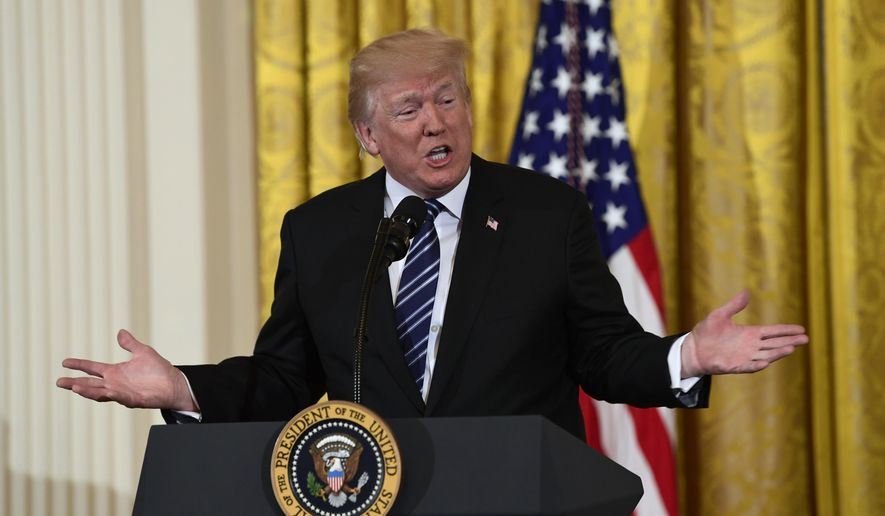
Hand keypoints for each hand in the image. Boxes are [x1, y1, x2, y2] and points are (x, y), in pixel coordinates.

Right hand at [56, 329, 197, 410]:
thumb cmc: (158, 370)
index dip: (79, 365)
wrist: (173, 383)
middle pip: (90, 384)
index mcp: (115, 372)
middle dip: (74, 383)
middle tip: (59, 382)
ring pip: (100, 393)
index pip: (92, 368)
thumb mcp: (142, 352)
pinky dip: (111, 394)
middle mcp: (115, 383)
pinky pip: (119, 397)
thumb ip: (130, 344)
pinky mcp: (132, 399)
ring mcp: (122, 392)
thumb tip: (120, 332)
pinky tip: (105, 391)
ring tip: (74, 387)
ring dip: (87, 391)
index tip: (64, 362)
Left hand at [681, 291, 807, 377]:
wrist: (692, 349)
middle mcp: (750, 346)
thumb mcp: (720, 315)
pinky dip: (757, 365)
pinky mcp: (735, 366)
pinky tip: (765, 362)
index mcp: (750, 333)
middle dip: (789, 341)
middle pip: (774, 344)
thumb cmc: (706, 332)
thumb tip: (746, 292)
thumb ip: (734, 305)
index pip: (772, 331)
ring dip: (777, 353)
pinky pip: (748, 366)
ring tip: (791, 348)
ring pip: (765, 355)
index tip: (802, 329)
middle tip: (805, 339)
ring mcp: (744, 357)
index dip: (786, 330)